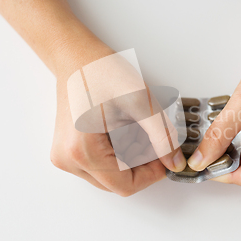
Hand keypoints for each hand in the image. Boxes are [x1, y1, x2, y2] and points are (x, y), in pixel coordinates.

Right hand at [49, 43, 185, 195]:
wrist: (75, 55)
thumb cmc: (100, 71)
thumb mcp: (140, 102)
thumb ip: (162, 137)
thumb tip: (175, 163)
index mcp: (81, 151)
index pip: (125, 185)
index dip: (152, 175)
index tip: (167, 157)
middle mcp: (68, 160)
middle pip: (117, 181)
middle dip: (142, 163)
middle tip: (154, 137)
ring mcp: (65, 156)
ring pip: (110, 173)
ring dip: (131, 157)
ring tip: (137, 126)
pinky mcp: (68, 150)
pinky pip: (100, 164)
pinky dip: (119, 151)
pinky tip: (124, 128)